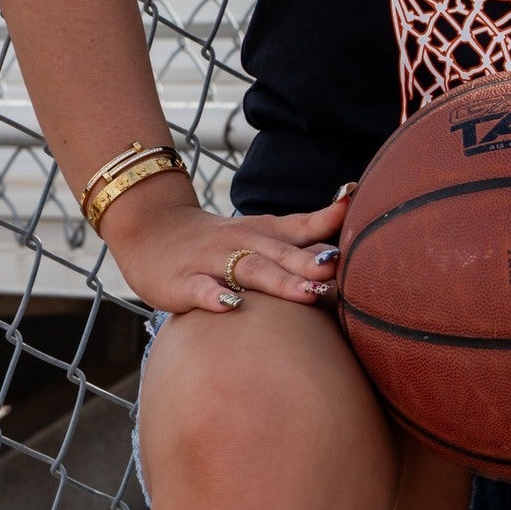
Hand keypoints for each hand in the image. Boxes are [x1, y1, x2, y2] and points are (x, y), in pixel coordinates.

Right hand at [107, 183, 355, 314]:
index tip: (358, 203)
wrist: (152, 230)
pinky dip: (215, 297)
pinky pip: (200, 290)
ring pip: (250, 269)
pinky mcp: (182, 282)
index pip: (302, 224)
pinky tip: (231, 306)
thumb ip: (302, 240)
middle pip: (282, 251)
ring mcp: (212, 262)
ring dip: (280, 281)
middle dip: (312, 261)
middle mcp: (243, 241)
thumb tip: (350, 250)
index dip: (330, 217)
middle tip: (340, 270)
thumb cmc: (220, 242)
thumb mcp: (262, 235)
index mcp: (265, 232)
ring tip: (308, 293)